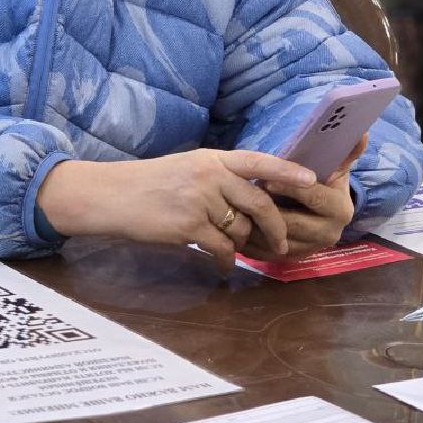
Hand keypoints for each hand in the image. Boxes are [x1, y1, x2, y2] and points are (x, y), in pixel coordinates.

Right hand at [35, 150, 316, 272]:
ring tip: (234, 251)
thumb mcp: (185, 169)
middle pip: (259, 201)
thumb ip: (217, 179)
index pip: (258, 161)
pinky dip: (225, 259)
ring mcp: (199, 200)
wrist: (110, 196)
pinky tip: (219, 263)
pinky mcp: (188, 225)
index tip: (312, 179)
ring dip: (242, 245)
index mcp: (211, 158)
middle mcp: (209, 175)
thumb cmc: (147, 184)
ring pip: (240, 228)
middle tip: (279, 243)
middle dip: (275, 226)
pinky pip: (221, 247)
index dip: (288, 170)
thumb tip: (248, 203)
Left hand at [240, 135, 365, 260]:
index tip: (266, 180)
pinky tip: (236, 228)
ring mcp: (312, 250)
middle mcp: (330, 234)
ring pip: (278, 242)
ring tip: (235, 211)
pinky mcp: (295, 260)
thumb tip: (362, 132)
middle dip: (267, 211)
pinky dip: (252, 243)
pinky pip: (269, 255)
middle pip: (293, 224)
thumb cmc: (325, 181)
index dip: (289, 188)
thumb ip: (347, 151)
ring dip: (255, 228)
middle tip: (244, 197)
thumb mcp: (337, 166)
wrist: (324, 211)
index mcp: (340, 209)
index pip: (313, 197)